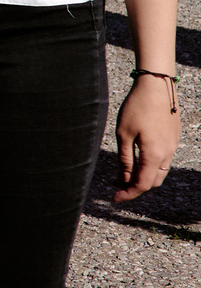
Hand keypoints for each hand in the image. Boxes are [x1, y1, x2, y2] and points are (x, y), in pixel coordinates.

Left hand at [114, 78, 181, 202]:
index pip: (142, 184)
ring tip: (123, 173)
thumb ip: (125, 159)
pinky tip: (136, 159)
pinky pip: (163, 161)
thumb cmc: (137, 108)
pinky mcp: (172, 139)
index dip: (128, 194)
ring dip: (143, 176)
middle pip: (153, 182)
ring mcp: (172, 147)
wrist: (157, 87)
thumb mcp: (123, 134)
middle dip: (135, 187)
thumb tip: (123, 179)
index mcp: (154, 156)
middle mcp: (167, 154)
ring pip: (159, 172)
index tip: (115, 200)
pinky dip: (150, 166)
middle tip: (116, 186)